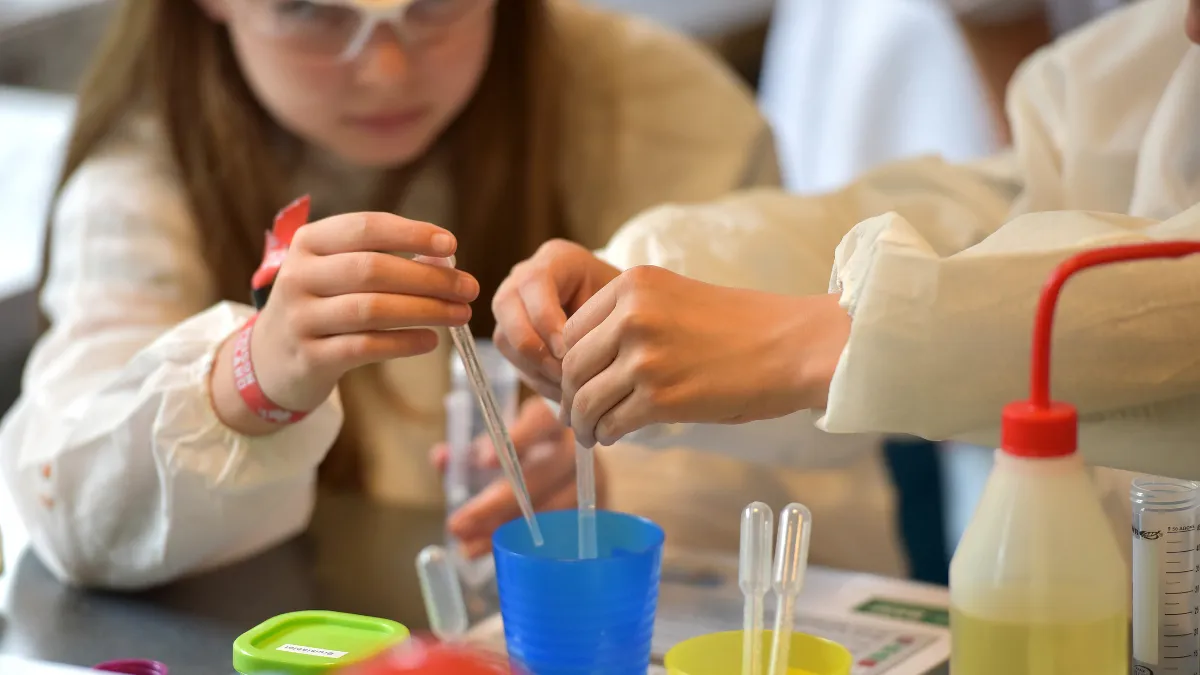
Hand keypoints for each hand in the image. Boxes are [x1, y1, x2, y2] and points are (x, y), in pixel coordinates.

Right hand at [249, 213, 478, 411]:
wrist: (269, 359)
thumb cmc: (321, 305)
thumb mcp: (335, 272)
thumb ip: (380, 260)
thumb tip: (444, 262)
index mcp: (309, 242)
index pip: (365, 228)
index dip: (411, 234)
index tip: (450, 245)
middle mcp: (299, 275)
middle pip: (373, 269)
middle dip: (429, 279)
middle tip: (468, 288)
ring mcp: (300, 318)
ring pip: (371, 309)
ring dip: (425, 311)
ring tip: (460, 315)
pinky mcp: (309, 358)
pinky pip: (364, 347)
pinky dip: (403, 343)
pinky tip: (430, 341)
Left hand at [433, 397, 607, 557]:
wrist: (572, 464)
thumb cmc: (527, 450)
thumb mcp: (499, 442)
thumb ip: (468, 449)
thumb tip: (441, 458)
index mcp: (552, 419)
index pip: (541, 421)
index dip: (518, 438)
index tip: (484, 462)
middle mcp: (577, 448)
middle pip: (543, 474)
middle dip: (497, 503)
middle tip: (458, 523)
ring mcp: (592, 480)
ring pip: (550, 509)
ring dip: (505, 529)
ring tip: (467, 546)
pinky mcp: (596, 510)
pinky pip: (561, 534)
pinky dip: (524, 545)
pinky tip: (496, 553)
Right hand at [492, 240, 619, 399]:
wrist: (623, 315)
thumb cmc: (626, 306)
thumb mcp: (619, 304)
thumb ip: (596, 321)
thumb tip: (568, 359)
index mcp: (555, 259)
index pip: (534, 282)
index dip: (546, 319)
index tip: (569, 351)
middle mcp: (525, 277)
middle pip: (506, 306)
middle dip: (533, 346)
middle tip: (563, 373)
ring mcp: (514, 305)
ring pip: (505, 337)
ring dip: (534, 367)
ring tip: (566, 387)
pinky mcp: (512, 334)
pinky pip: (512, 358)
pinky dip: (537, 378)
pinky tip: (563, 391)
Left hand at [560, 266, 850, 446]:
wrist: (793, 345)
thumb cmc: (743, 326)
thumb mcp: (676, 299)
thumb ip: (630, 319)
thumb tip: (589, 360)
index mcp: (633, 285)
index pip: (572, 329)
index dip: (568, 361)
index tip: (576, 380)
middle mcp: (631, 316)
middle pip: (572, 366)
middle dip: (570, 396)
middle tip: (577, 414)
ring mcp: (644, 357)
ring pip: (585, 399)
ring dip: (583, 422)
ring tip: (591, 433)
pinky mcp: (661, 397)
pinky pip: (612, 422)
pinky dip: (608, 434)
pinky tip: (614, 435)